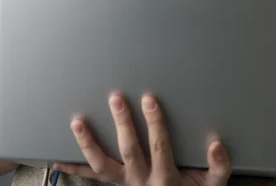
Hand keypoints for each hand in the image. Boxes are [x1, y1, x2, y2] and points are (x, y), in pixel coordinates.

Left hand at [53, 93, 275, 185]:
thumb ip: (218, 168)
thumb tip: (216, 145)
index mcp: (165, 177)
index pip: (159, 145)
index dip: (154, 122)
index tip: (149, 99)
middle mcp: (141, 181)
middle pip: (129, 150)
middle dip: (122, 123)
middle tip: (116, 98)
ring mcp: (124, 184)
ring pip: (101, 166)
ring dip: (88, 144)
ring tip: (77, 122)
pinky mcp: (115, 185)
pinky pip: (92, 178)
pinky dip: (73, 168)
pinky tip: (57, 158)